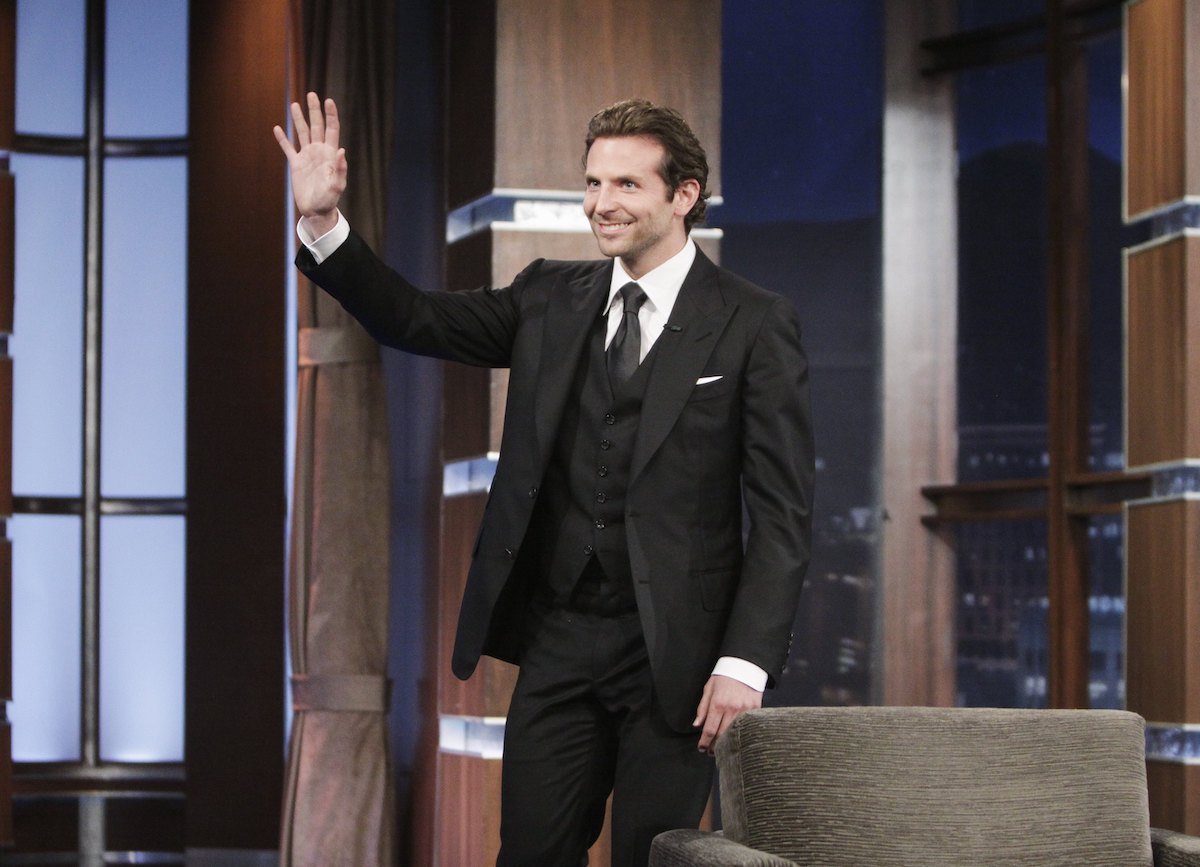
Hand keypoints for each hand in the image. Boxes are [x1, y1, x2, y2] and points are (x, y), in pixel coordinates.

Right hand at [273, 92, 346, 233]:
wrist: (316, 211)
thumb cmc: (329, 200)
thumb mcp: (337, 186)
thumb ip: (340, 170)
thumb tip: (342, 151)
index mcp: (330, 154)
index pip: (331, 130)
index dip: (330, 115)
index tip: (328, 101)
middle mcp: (319, 151)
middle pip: (317, 126)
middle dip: (314, 110)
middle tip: (312, 94)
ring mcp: (307, 156)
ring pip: (302, 133)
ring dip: (298, 119)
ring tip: (294, 104)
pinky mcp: (296, 164)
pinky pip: (288, 149)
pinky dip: (282, 139)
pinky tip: (277, 128)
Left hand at [692, 674, 761, 754]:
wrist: (744, 666)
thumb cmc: (724, 677)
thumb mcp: (709, 689)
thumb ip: (702, 708)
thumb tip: (697, 725)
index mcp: (718, 703)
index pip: (710, 729)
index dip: (704, 742)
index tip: (701, 748)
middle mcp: (731, 708)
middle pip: (722, 735)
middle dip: (714, 746)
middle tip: (710, 752)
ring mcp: (745, 710)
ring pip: (735, 733)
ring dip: (727, 743)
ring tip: (721, 748)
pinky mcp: (755, 709)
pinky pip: (747, 726)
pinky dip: (740, 734)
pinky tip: (736, 739)